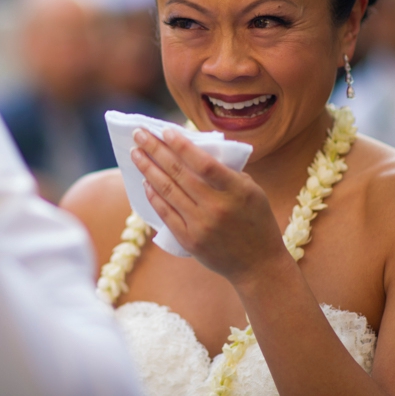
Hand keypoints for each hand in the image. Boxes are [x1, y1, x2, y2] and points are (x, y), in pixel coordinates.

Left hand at [129, 120, 287, 285]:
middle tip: (139, 135)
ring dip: (148, 170)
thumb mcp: (253, 192)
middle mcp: (217, 207)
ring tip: (136, 154)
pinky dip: (154, 197)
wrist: (258, 264)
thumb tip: (197, 152)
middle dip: (156, 150)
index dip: (182, 145)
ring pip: (168, 192)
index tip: (165, 130)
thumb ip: (229, 173)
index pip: (203, 162)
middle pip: (179, 173)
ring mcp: (201, 225)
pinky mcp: (190, 240)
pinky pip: (166, 214)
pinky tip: (145, 183)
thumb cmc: (256, 222)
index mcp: (236, 190)